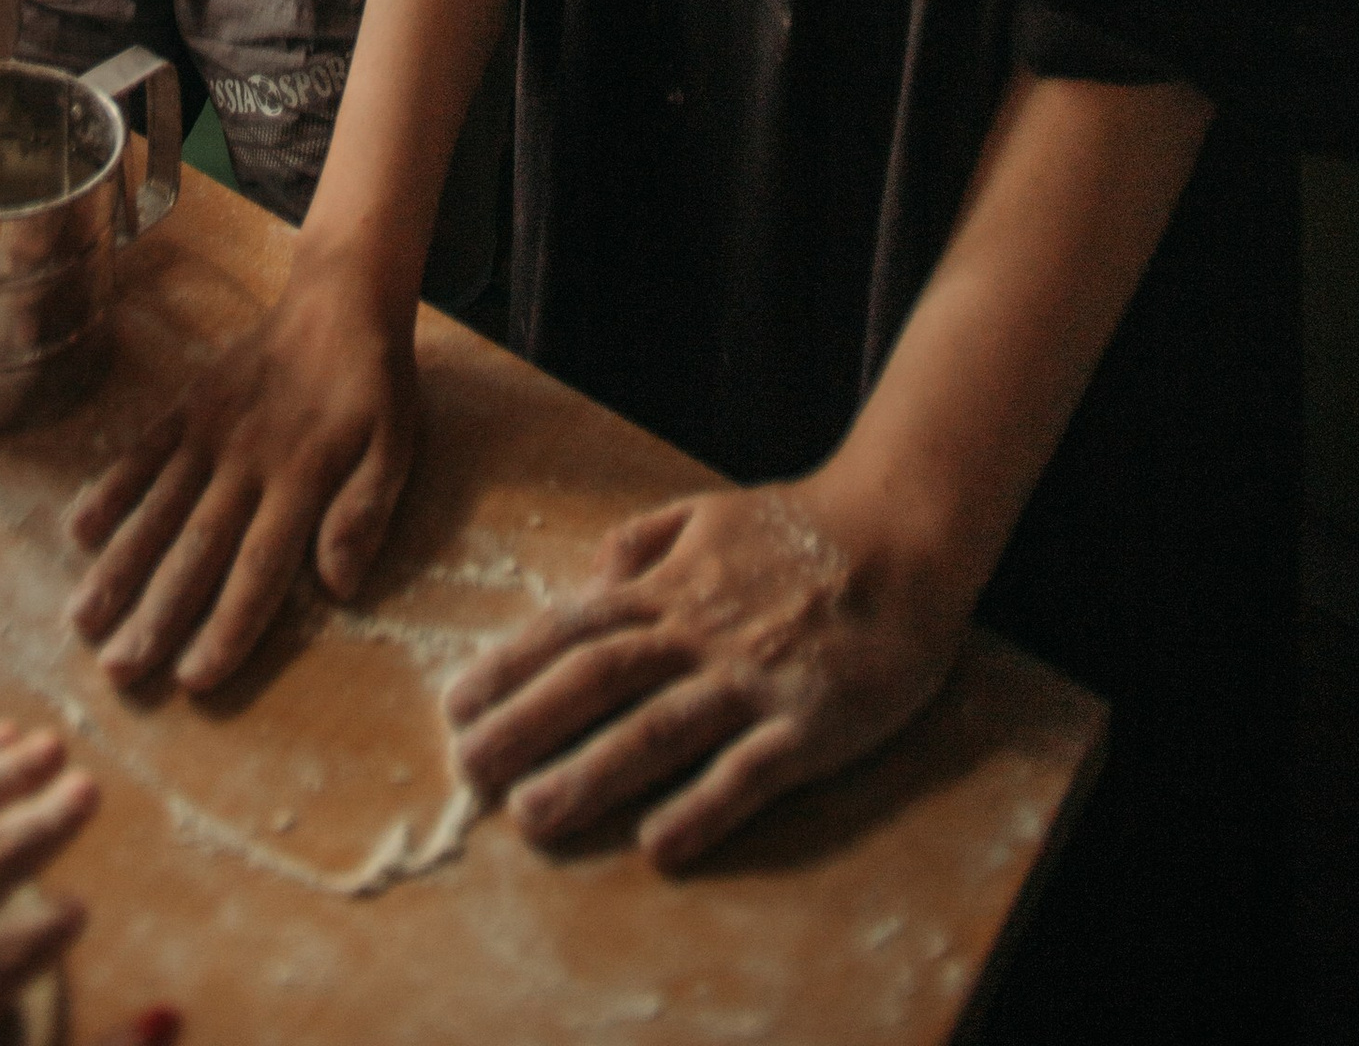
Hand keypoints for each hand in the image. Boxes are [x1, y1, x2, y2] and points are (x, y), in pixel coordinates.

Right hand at [65, 251, 417, 691]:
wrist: (339, 296)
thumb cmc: (373, 386)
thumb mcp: (396, 447)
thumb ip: (366, 513)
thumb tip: (338, 588)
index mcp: (302, 481)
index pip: (259, 570)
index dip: (226, 628)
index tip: (192, 681)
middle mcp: (247, 462)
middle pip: (196, 552)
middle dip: (155, 617)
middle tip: (119, 673)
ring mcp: (211, 432)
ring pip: (159, 510)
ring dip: (120, 566)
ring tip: (83, 620)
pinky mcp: (189, 405)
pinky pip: (143, 452)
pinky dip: (111, 489)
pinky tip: (79, 531)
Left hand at [442, 482, 967, 867]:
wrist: (903, 534)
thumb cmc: (800, 529)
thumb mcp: (707, 514)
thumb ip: (642, 543)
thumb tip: (587, 577)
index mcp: (670, 584)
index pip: (573, 625)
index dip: (510, 665)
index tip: (455, 704)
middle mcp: (697, 629)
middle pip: (597, 678)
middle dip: (527, 722)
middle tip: (466, 768)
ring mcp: (752, 677)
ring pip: (658, 728)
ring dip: (591, 773)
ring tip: (531, 816)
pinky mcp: (809, 722)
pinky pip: (750, 772)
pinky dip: (704, 808)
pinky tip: (660, 846)